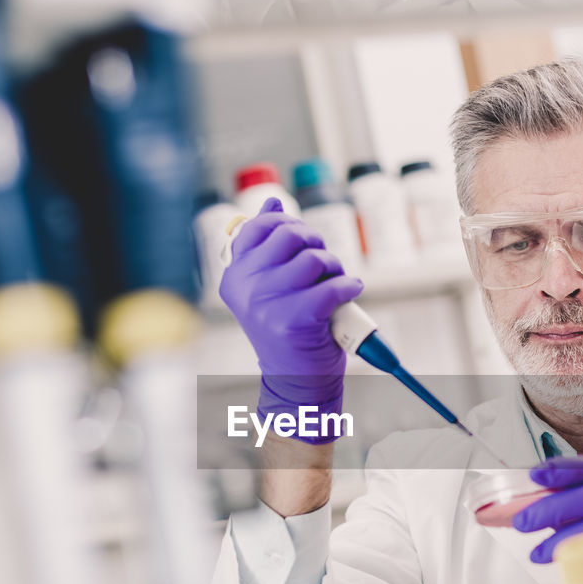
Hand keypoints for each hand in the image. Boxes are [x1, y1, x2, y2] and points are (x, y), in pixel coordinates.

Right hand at [219, 198, 362, 442]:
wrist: (295, 382)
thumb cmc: (288, 332)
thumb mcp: (270, 285)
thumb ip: (268, 246)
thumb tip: (271, 201)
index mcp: (234, 276)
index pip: (258, 226)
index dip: (288, 224)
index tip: (302, 241)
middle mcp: (245, 288)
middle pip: (289, 234)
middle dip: (315, 243)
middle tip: (323, 265)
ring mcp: (267, 303)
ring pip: (314, 258)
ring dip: (334, 268)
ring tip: (334, 285)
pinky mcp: (294, 319)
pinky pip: (333, 286)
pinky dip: (348, 287)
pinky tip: (348, 295)